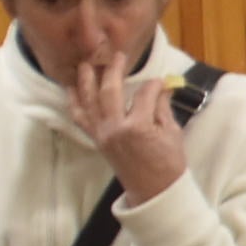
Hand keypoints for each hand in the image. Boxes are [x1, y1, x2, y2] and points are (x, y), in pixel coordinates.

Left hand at [66, 49, 188, 202]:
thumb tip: (160, 87)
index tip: (161, 81)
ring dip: (86, 81)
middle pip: (109, 91)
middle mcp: (115, 128)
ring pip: (88, 101)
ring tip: (86, 64)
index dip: (154, 85)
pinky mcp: (96, 139)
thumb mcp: (172, 133)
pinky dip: (74, 101)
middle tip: (117, 56)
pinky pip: (80, 117)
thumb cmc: (169, 163)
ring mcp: (102, 134)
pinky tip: (73, 88)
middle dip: (113, 71)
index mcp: (138, 126)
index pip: (144, 94)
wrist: (154, 190)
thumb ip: (161, 107)